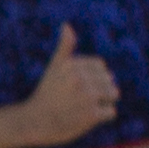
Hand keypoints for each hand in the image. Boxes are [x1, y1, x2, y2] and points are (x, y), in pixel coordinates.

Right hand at [24, 24, 119, 145]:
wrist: (35, 122)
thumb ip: (64, 47)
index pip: (100, 66)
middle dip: (98, 90)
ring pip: (113, 95)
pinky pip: (111, 112)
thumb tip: (67, 25)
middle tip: (76, 99)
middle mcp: (79, 78)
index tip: (74, 86)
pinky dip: (102, 117)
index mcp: (71, 64)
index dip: (91, 77)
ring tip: (83, 107)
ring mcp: (86, 96)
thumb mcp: (54, 67)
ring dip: (102, 103)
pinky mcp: (91, 114)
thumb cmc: (47, 94)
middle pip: (109, 81)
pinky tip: (86, 118)